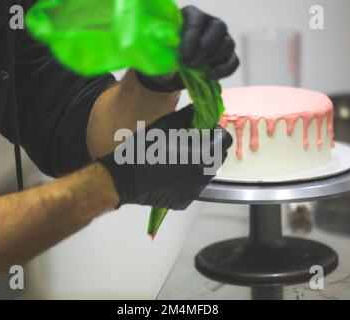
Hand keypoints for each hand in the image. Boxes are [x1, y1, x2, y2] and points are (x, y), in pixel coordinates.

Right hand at [98, 106, 232, 209]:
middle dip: (208, 147)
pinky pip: (193, 186)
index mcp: (202, 155)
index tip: (203, 129)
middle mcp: (203, 176)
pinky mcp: (184, 201)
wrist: (124, 178)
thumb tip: (196, 110)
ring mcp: (194, 191)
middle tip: (190, 141)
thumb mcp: (165, 125)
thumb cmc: (143, 151)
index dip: (215, 132)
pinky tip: (171, 172)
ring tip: (178, 156)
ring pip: (206, 173)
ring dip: (199, 162)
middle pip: (218, 157)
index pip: (225, 140)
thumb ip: (187, 116)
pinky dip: (188, 178)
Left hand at [136, 6, 239, 91]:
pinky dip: (224, 70)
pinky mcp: (229, 55)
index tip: (184, 54)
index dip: (192, 37)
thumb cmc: (167, 56)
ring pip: (228, 45)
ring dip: (213, 59)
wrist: (174, 69)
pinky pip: (233, 62)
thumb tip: (172, 72)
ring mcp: (223, 39)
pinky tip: (210, 76)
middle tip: (190, 64)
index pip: (197, 21)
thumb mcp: (162, 56)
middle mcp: (211, 23)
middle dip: (204, 49)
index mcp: (192, 15)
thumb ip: (165, 61)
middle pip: (218, 29)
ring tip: (197, 71)